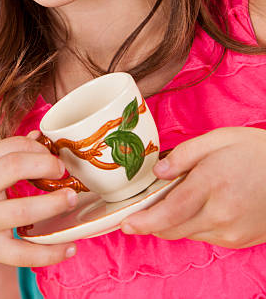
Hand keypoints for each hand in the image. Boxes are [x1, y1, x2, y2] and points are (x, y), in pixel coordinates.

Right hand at [0, 136, 77, 270]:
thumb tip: (37, 139)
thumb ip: (0, 154)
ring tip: (71, 198)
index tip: (51, 155)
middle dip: (46, 165)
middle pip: (15, 168)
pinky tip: (69, 246)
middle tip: (63, 171)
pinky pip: (22, 254)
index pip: (11, 147)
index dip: (37, 148)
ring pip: (23, 212)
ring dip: (53, 204)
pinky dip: (50, 253)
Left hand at [120, 127, 265, 247]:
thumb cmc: (255, 151)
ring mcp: (231, 231)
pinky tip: (197, 206)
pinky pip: (204, 236)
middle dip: (152, 222)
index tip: (126, 224)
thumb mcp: (218, 139)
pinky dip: (193, 224)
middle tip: (137, 212)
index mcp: (211, 184)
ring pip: (187, 233)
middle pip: (173, 227)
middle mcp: (220, 214)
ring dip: (173, 221)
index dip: (144, 221)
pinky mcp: (238, 240)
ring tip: (174, 200)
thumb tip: (158, 171)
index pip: (169, 211)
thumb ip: (184, 154)